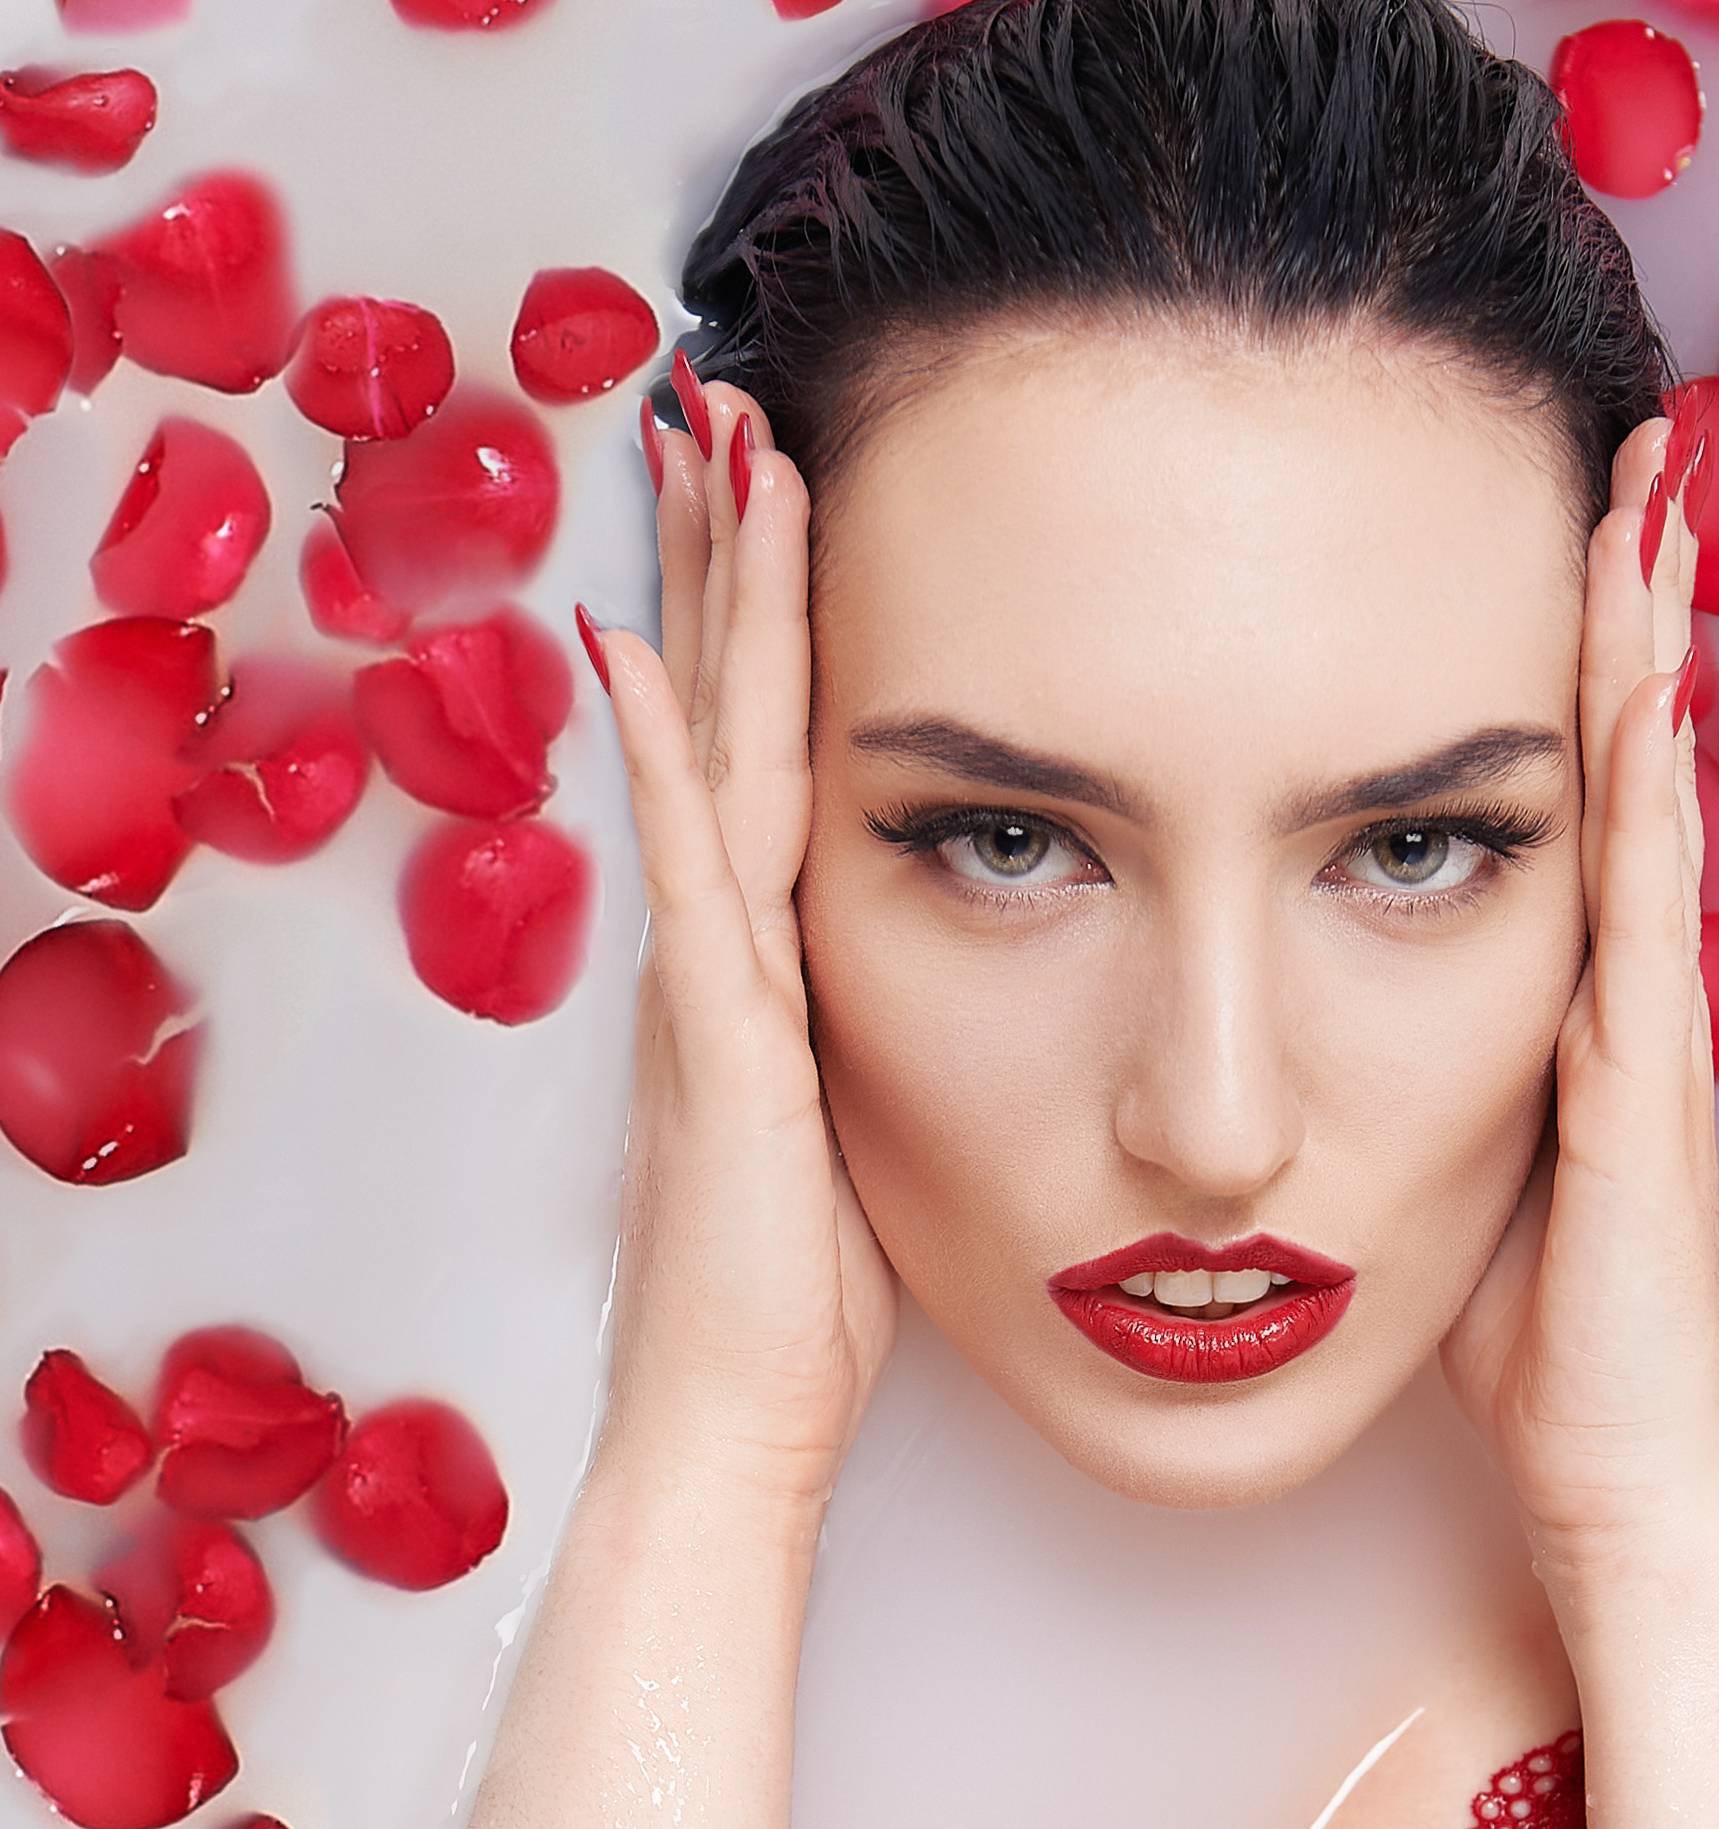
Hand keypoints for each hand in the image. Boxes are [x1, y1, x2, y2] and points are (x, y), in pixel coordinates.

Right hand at [586, 376, 896, 1517]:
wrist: (736, 1428)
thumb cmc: (810, 1316)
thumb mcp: (880, 1145)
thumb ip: (895, 1051)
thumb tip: (976, 996)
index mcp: (776, 970)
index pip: (774, 755)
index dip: (768, 623)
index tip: (783, 489)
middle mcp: (727, 953)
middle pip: (726, 710)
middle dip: (720, 556)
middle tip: (719, 400)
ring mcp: (709, 985)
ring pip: (711, 749)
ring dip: (707, 597)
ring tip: (704, 447)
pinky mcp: (714, 1042)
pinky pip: (685, 869)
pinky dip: (662, 757)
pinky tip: (631, 650)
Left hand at [1441, 414, 1718, 1579]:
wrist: (1608, 1473)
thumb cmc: (1521, 1344)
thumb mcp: (1433, 1176)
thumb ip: (1396, 1083)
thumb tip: (1301, 1020)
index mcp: (1561, 1002)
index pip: (1561, 795)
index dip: (1560, 658)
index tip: (1544, 520)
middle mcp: (1619, 988)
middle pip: (1622, 752)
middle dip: (1626, 597)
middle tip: (1622, 439)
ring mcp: (1646, 1023)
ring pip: (1649, 791)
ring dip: (1649, 638)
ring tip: (1646, 491)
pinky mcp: (1645, 1079)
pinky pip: (1644, 898)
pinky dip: (1647, 776)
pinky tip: (1644, 668)